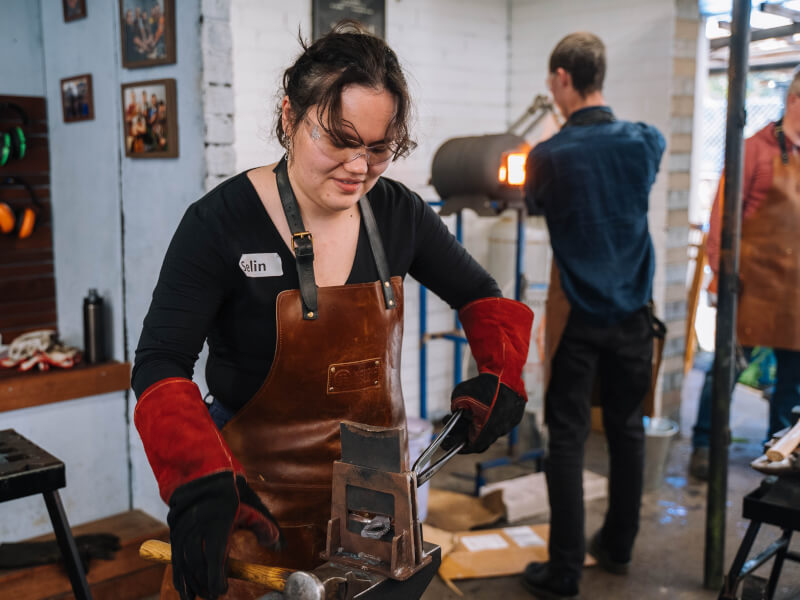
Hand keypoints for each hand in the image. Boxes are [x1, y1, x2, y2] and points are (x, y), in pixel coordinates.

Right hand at [167, 472, 281, 599]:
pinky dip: (179, 575)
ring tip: (198, 596)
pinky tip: (184, 589)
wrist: (203, 477)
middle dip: (204, 583)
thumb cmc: (230, 495)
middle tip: (213, 596)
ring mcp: (183, 530)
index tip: (222, 590)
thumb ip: (263, 527)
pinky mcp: (174, 532)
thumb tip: (278, 545)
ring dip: (192, 582)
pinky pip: (175, 557)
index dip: (216, 575)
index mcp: (218, 522)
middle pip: (197, 563)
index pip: (214, 555)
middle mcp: (197, 527)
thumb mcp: (249, 509)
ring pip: (184, 562)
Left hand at [441, 297, 532, 453]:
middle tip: (459, 426)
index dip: (461, 446)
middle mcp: (501, 430)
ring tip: (472, 412)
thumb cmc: (481, 385)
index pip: (473, 446)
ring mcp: (511, 423)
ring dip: (482, 425)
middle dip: (469, 433)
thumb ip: (455, 411)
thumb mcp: (459, 397)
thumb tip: (455, 417)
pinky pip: (502, 421)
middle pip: (483, 439)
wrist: (504, 371)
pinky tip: (485, 407)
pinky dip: (492, 418)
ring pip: (493, 430)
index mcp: (487, 430)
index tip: (452, 443)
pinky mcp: (516, 414)